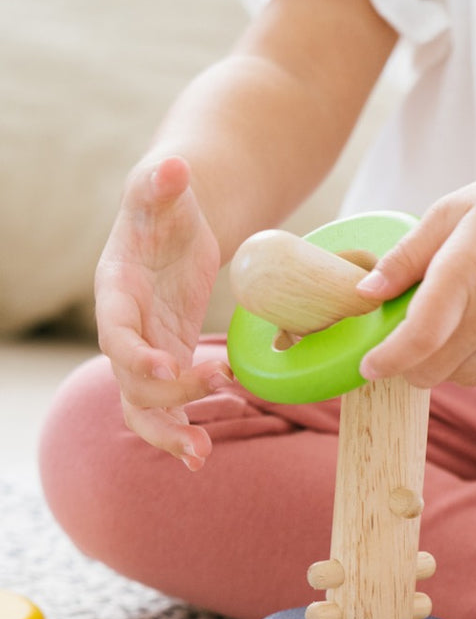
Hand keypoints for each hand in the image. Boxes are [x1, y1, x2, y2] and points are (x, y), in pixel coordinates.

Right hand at [94, 156, 230, 469]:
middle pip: (129, 379)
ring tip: (201, 455)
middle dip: (166, 395)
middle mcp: (124, 327)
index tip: (164, 367)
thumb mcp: (165, 188)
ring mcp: (145, 349)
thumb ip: (162, 181)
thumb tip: (172, 163)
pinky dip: (182, 427)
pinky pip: (168, 405)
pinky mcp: (168, 360)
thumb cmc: (167, 203)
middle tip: (218, 387)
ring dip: (168, 430)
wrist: (176, 222)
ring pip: (143, 405)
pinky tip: (203, 454)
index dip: (134, 353)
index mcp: (116, 290)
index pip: (115, 330)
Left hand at [356, 172, 475, 387]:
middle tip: (404, 331)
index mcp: (467, 271)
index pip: (420, 336)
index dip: (387, 359)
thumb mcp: (450, 213)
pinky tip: (473, 324)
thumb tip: (366, 293)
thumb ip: (404, 256)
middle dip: (404, 361)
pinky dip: (462, 361)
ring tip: (449, 317)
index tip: (368, 365)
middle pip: (428, 369)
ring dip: (435, 359)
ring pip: (450, 377)